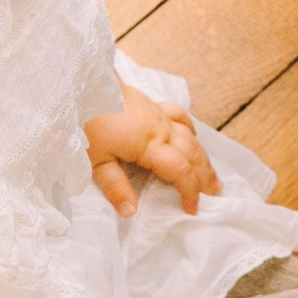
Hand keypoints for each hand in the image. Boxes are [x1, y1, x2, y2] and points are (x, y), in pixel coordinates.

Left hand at [84, 76, 220, 215]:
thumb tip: (131, 213)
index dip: (190, 192)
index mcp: (149, 144)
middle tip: (213, 195)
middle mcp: (161, 128)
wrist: (84, 84)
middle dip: (204, 176)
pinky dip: (191, 131)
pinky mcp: (152, 104)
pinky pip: (180, 117)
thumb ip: (115, 186)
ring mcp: (159, 114)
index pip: (180, 171)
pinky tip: (194, 138)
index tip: (192, 210)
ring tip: (213, 176)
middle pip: (192, 154)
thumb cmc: (86, 122)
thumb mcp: (96, 160)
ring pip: (191, 137)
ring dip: (204, 157)